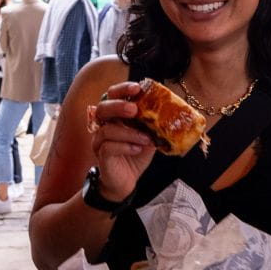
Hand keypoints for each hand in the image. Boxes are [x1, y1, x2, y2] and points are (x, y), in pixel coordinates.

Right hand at [91, 82, 155, 201]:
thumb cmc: (135, 154)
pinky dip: (124, 146)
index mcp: (114, 116)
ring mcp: (99, 141)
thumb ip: (152, 125)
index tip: (137, 88)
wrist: (126, 181)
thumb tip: (171, 113)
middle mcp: (103, 125)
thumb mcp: (148, 136)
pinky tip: (137, 149)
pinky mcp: (101, 156)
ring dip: (128, 132)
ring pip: (107, 130)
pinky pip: (108, 147)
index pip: (112, 95)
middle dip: (118, 106)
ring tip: (145, 138)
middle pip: (103, 108)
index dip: (122, 89)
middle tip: (134, 109)